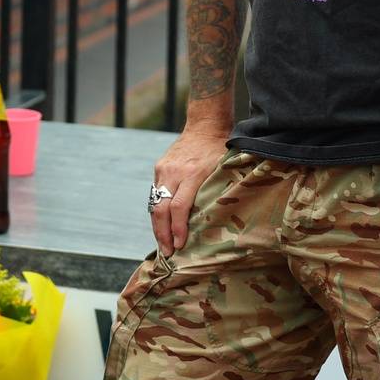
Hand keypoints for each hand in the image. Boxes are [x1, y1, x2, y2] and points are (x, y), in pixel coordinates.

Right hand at [150, 129, 228, 256]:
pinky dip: (158, 212)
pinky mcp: (159, 168)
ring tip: (164, 244)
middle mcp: (174, 172)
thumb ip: (216, 193)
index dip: (178, 229)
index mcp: (192, 174)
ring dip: (158, 226)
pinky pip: (156, 195)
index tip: (180, 246)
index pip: (179, 207)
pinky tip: (163, 226)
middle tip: (168, 252)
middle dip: (163, 234)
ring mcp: (163, 170)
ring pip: (155, 204)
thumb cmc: (219, 151)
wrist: (204, 126)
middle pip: (162, 209)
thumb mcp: (223, 170)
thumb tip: (216, 224)